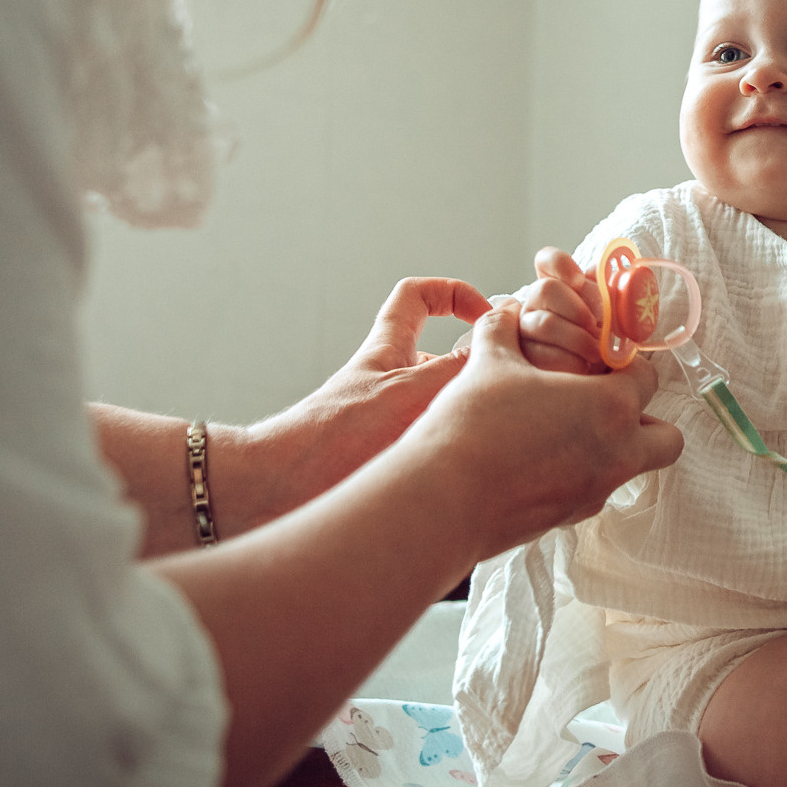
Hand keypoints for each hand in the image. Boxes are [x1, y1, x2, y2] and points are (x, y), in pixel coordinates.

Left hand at [217, 277, 491, 533]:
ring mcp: (387, 423)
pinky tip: (475, 481)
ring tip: (498, 444)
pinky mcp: (386, 460)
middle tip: (510, 389)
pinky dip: (454, 460)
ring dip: (468, 420)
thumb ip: (458, 368)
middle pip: (440, 359)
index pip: (418, 296)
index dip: (454, 293)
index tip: (488, 316)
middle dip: (477, 372)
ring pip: (442, 408)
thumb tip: (503, 343)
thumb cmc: (331, 438)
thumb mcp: (409, 392)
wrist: (277, 493)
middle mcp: (388, 382)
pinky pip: (433, 450)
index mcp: (387, 350)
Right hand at [411, 302, 680, 561]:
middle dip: (645, 418)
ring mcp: (596, 492)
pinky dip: (581, 474)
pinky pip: (593, 491)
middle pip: (666, 438)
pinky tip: (537, 460)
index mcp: (612, 406)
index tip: (599, 357)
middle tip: (602, 400)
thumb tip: (505, 312)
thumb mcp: (489, 361)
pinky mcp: (568, 519)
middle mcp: (618, 454)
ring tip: (564, 429)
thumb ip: (503, 329)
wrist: (443, 498)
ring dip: (612, 447)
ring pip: (631, 468)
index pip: (647, 377)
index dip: (625, 363)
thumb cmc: (474, 425)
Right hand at [508, 246, 610, 373]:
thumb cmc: (605, 349)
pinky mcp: (524, 362)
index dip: (561, 264)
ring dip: (578, 338)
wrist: (598, 390)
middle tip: (600, 325)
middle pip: (545, 288)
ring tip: (598, 354)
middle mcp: (536, 307)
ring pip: (545, 323)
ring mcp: (525, 334)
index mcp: (559, 290)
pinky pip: (543, 355)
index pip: (548, 262)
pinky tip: (584, 370)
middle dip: (579, 306)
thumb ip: (611, 296)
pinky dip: (571, 363)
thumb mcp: (614, 321)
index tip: (579, 279)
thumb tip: (612, 277)